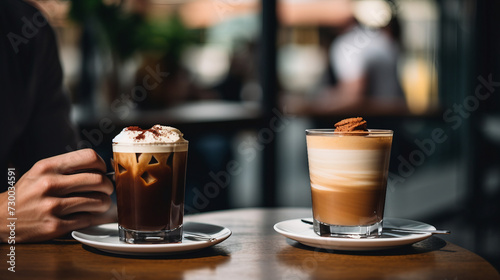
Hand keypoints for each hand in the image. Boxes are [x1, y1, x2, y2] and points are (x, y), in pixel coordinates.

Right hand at [0, 149, 116, 242]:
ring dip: (104, 203)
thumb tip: (104, 166)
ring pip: (97, 201)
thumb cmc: (29, 192)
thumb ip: (68, 167)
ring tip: (101, 203)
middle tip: (107, 189)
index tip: (103, 171)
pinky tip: (87, 215)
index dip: (102, 164)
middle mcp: (49, 184)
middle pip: (98, 180)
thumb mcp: (42, 172)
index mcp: (48, 167)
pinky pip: (87, 219)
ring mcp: (51, 206)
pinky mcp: (54, 225)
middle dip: (108, 186)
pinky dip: (92, 217)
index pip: (89, 157)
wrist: (1, 218)